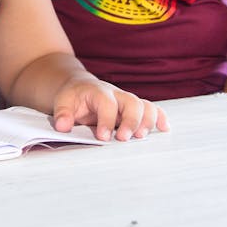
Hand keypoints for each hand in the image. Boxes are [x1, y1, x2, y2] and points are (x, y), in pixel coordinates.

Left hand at [51, 75, 169, 140]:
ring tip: (141, 137)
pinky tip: (164, 128)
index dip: (106, 120)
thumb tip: (62, 126)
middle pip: (131, 102)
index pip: (106, 103)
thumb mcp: (62, 102)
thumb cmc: (73, 97)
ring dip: (147, 121)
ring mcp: (127, 101)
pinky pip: (151, 109)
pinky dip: (160, 118)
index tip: (102, 137)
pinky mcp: (134, 108)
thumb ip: (62, 113)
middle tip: (124, 139)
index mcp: (98, 92)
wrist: (80, 87)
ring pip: (144, 106)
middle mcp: (116, 95)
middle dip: (130, 121)